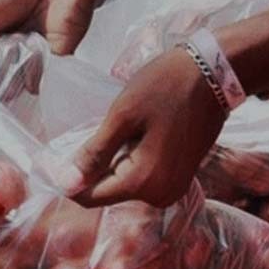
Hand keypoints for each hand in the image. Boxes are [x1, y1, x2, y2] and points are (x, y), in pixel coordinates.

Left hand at [67, 48, 226, 207]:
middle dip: (92, 166)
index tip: (52, 154)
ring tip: (117, 126)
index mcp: (144, 182)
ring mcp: (172, 188)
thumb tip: (65, 184)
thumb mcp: (123, 116)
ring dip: (111, 160)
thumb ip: (94, 153)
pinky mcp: (178, 178)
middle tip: (95, 127)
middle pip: (106, 190)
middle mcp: (160, 195)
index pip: (89, 196)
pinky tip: (132, 132)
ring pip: (122, 183)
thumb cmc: (166, 86)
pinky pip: (140, 175)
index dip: (68, 178)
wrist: (215, 71)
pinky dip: (128, 157)